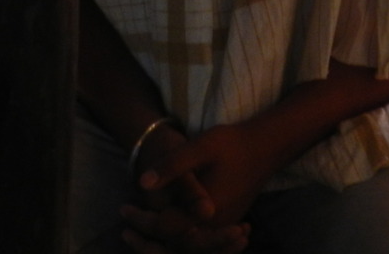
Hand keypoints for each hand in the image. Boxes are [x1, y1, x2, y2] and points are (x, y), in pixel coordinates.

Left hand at [121, 122, 272, 251]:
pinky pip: (198, 240)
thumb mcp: (200, 147)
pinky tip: (165, 230)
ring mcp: (222, 227)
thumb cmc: (232, 145)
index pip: (165, 227)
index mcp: (205, 212)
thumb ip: (172, 166)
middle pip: (174, 243)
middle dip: (148, 237)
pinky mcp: (227, 224)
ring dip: (162, 242)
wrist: (265, 147)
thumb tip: (143, 182)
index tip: (123, 209)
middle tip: (125, 228)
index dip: (141, 220)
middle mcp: (214, 226)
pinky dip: (179, 239)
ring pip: (186, 246)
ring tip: (139, 232)